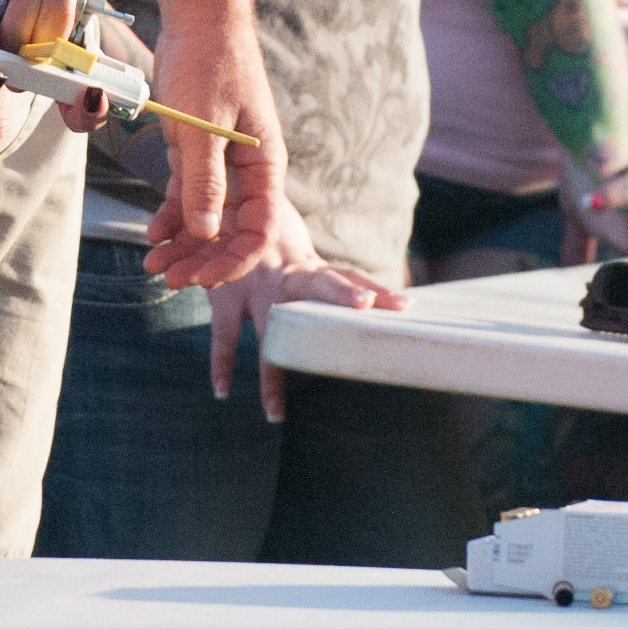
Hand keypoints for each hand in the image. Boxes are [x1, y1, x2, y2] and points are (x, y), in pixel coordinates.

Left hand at [137, 8, 285, 289]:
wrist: (199, 16)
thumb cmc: (209, 63)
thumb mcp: (203, 127)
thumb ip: (204, 181)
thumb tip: (204, 234)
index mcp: (265, 164)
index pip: (258, 230)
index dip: (232, 260)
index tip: (201, 280)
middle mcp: (249, 167)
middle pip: (230, 230)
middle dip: (202, 259)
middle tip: (168, 279)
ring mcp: (223, 159)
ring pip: (206, 216)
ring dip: (183, 244)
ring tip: (153, 264)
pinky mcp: (199, 148)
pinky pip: (189, 193)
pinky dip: (172, 215)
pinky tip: (154, 236)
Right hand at [204, 241, 406, 418]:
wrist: (223, 216)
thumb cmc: (269, 249)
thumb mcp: (297, 261)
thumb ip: (324, 282)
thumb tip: (370, 312)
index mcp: (309, 269)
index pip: (349, 276)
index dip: (376, 288)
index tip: (405, 304)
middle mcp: (287, 276)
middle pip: (322, 283)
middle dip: (343, 293)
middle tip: (367, 306)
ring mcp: (255, 286)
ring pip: (270, 326)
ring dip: (271, 372)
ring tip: (274, 412)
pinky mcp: (225, 294)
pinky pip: (226, 335)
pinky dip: (222, 364)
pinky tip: (223, 391)